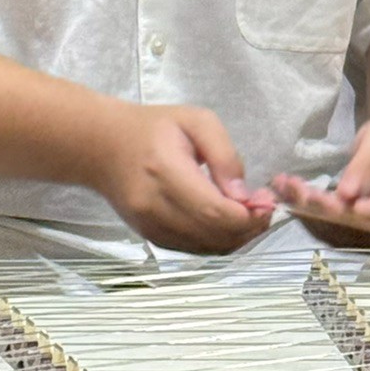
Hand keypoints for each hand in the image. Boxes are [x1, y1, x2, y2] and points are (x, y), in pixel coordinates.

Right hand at [91, 104, 275, 253]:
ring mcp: (150, 227)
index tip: (266, 201)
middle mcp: (155, 206)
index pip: (214, 211)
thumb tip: (244, 195)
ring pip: (207, 248)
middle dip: (249, 227)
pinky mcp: (151, 238)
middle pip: (214, 234)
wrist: (102, 147)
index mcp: (165, 171)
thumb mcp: (195, 121)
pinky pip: (195, 249)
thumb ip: (224, 155)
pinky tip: (225, 222)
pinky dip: (217, 241)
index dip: (248, 215)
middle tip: (263, 207)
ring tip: (247, 213)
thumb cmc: (152, 128)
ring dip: (236, 237)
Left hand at [275, 117, 369, 241]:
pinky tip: (291, 200)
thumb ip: (368, 163)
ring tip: (285, 191)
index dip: (349, 210)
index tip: (315, 196)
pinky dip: (315, 221)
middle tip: (292, 190)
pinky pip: (344, 238)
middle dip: (322, 212)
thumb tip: (346, 194)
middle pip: (363, 230)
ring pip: (349, 238)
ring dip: (312, 218)